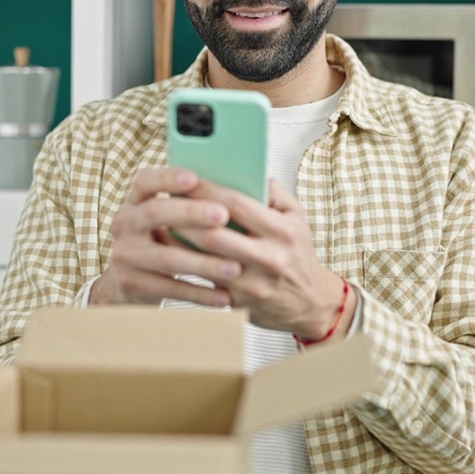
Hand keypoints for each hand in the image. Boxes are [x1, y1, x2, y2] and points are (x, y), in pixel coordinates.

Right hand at [91, 168, 242, 307]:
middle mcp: (125, 224)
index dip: (167, 178)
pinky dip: (200, 294)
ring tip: (236, 268)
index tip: (194, 178)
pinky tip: (224, 297)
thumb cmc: (163, 240)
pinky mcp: (132, 284)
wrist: (130, 282)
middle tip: (223, 215)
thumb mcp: (166, 218)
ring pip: (167, 258)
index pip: (145, 181)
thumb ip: (189, 204)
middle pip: (155, 213)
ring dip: (204, 263)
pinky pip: (171, 289)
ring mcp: (125, 255)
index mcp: (135, 201)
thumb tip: (238, 190)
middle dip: (190, 213)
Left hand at [173, 179, 354, 340]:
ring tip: (163, 223)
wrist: (311, 303)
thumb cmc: (299, 254)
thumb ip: (275, 191)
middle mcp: (269, 258)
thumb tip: (247, 170)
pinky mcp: (239, 302)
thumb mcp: (297, 218)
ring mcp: (252, 284)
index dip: (207, 190)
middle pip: (214, 234)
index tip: (186, 179)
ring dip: (179, 241)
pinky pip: (205, 281)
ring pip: (204, 260)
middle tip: (166, 201)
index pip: (237, 205)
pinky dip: (186, 263)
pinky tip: (173, 250)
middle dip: (185, 216)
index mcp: (283, 231)